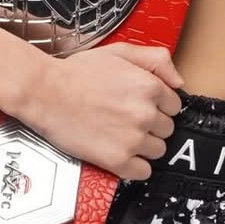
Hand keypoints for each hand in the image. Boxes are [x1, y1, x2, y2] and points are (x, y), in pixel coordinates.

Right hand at [24, 41, 184, 181]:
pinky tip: (119, 153)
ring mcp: (133, 139)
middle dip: (151, 126)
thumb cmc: (77, 73)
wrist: (45, 92)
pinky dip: (134, 166)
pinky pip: (143, 172)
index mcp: (150, 86)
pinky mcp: (117, 160)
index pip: (174, 106)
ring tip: (121, 135)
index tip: (143, 107)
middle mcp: (145, 113)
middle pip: (167, 130)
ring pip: (158, 151)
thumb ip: (156, 60)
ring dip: (144, 146)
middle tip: (127, 119)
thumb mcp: (120, 52)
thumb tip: (179, 81)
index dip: (158, 106)